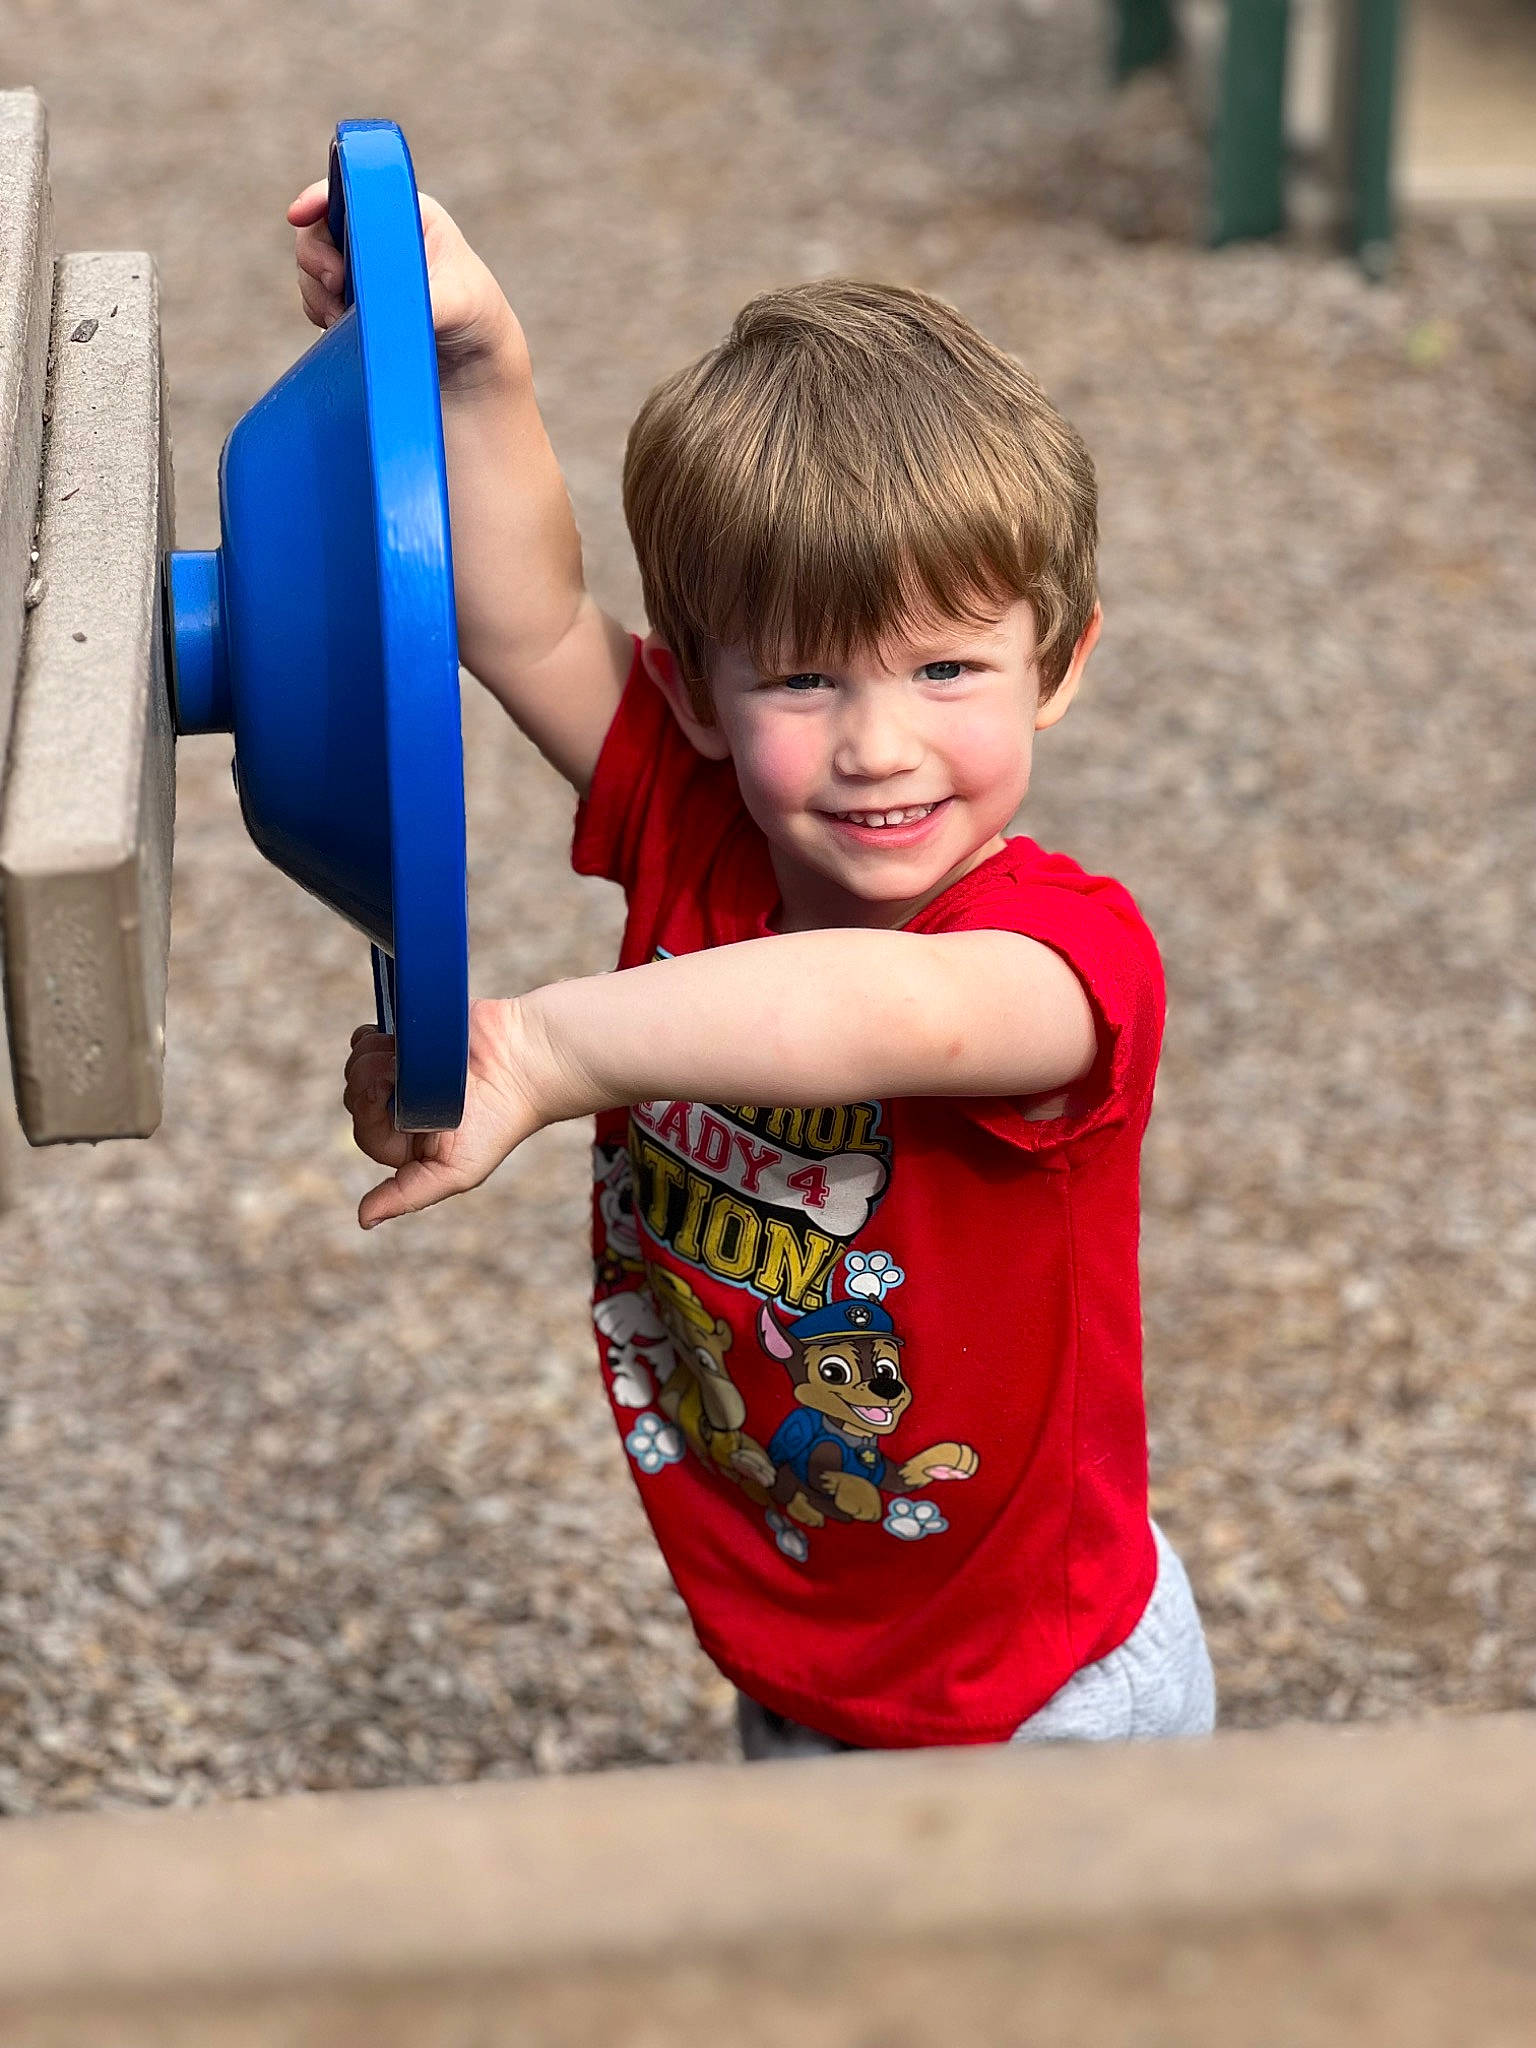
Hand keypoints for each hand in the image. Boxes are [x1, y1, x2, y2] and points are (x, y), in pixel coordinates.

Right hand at [287, 178, 525, 388]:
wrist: (475, 363)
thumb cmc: (476, 316)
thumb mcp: (456, 302)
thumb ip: (419, 297)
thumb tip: (379, 305)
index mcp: (405, 212)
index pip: (350, 188)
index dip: (318, 197)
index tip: (299, 216)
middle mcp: (378, 234)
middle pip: (319, 228)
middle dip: (316, 258)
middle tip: (337, 285)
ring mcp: (360, 268)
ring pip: (313, 267)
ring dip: (318, 292)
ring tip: (343, 318)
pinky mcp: (351, 301)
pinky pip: (315, 298)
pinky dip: (319, 312)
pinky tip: (341, 328)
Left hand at [343, 997, 561, 1228]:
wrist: (523, 1062)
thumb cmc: (497, 1122)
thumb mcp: (457, 1173)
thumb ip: (408, 1195)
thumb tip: (363, 1220)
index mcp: (408, 1141)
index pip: (365, 1131)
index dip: (368, 1113)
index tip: (389, 1096)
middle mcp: (402, 1108)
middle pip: (355, 1097)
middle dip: (367, 1082)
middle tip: (397, 1074)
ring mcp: (403, 1071)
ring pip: (357, 1065)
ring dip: (369, 1058)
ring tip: (403, 1057)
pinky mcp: (407, 1038)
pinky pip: (365, 1039)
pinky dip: (369, 1038)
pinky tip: (392, 1041)